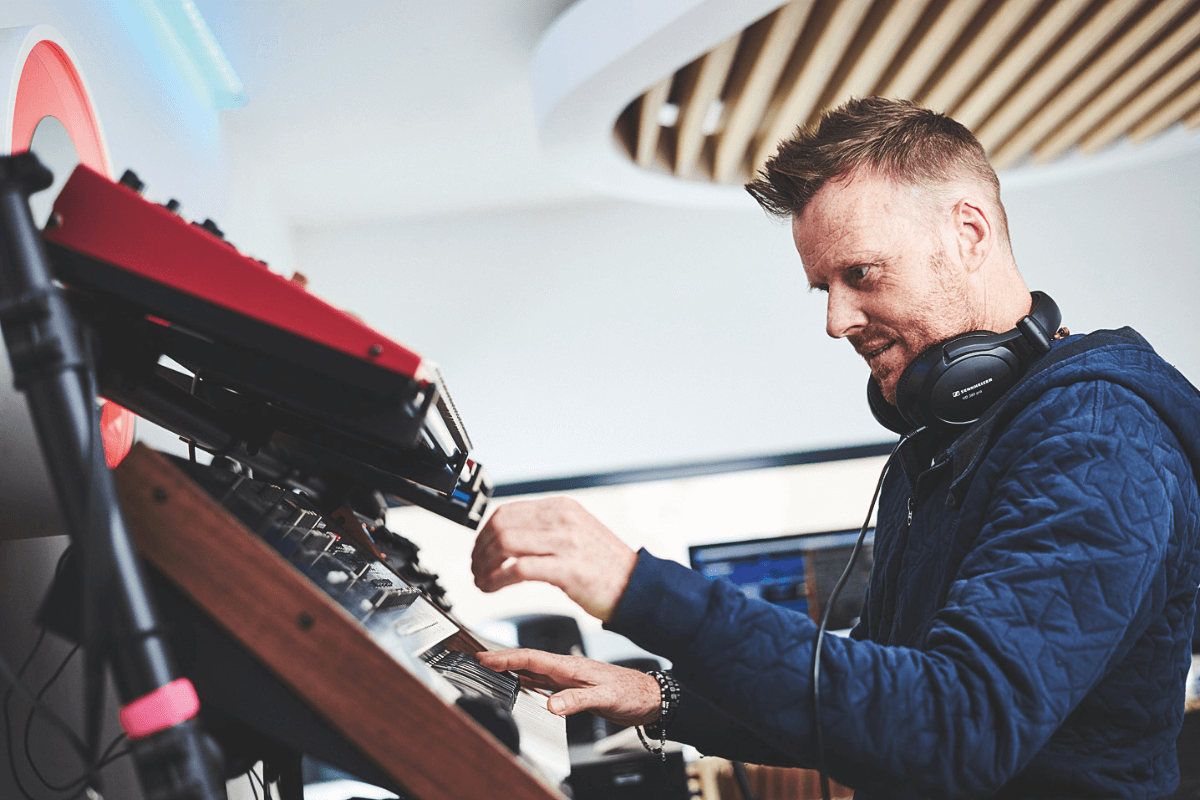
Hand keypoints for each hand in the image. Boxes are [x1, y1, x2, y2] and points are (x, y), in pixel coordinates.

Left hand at [471, 498, 636, 621]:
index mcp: (562, 507)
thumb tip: (507, 533)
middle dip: (480, 550)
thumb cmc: (605, 565)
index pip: (507, 512)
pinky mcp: (567, 569)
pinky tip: (492, 588)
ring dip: (484, 566)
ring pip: (504, 545)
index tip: (479, 551)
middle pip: (501, 526)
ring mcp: (565, 543)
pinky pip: (517, 569)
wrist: (637, 587)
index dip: (484, 533)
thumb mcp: (576, 531)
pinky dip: (496, 579)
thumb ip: (545, 527)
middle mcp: (562, 519)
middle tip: (476, 569)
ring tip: (482, 581)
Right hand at [479, 648, 659, 726]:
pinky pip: (542, 679)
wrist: (648, 697)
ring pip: (532, 669)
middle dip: (501, 658)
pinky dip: (525, 679)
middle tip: (476, 659)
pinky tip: (518, 682)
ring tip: (489, 668)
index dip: (506, 657)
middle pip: (526, 660)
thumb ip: (577, 701)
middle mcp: (566, 669)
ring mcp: (567, 677)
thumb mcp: (603, 698)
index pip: (531, 657)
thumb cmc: (630, 693)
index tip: (484, 658)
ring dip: (511, 668)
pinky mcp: (571, 686)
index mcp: (570, 666)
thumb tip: (552, 704)